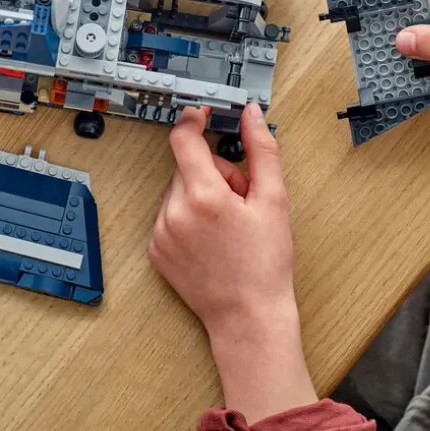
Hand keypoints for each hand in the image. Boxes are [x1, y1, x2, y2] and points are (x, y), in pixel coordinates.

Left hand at [147, 104, 315, 422]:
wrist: (248, 316)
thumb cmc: (265, 263)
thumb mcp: (274, 201)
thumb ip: (261, 150)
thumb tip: (250, 115)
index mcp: (203, 195)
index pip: (183, 138)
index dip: (193, 120)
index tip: (201, 115)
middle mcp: (174, 211)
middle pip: (187, 167)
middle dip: (212, 173)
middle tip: (240, 200)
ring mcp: (161, 232)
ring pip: (178, 192)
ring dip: (199, 196)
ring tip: (226, 227)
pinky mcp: (155, 250)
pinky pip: (170, 216)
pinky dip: (188, 218)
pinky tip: (210, 241)